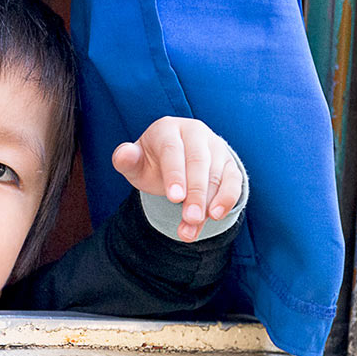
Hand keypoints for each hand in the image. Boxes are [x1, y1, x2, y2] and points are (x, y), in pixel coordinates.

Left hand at [111, 116, 242, 241]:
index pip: (173, 150)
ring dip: (208, 204)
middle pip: (198, 162)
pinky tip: (216, 217)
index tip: (175, 199)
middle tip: (190, 219)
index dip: (175, 174)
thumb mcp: (135, 163)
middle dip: (196, 193)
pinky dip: (227, 199)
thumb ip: (126, 160)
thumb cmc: (151, 162)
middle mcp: (195, 132)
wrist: (173, 163)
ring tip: (193, 227)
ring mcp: (215, 146)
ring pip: (216, 175)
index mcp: (168, 128)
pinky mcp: (229, 163)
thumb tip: (123, 155)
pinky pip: (233, 180)